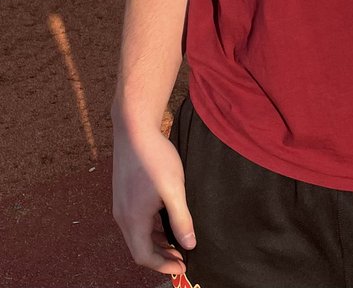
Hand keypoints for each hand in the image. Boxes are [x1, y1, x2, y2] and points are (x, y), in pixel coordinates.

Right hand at [112, 121, 196, 274]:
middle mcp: (122, 215)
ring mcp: (120, 204)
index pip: (144, 256)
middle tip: (182, 257)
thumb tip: (189, 244)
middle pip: (139, 248)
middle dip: (161, 256)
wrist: (133, 127)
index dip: (163, 266)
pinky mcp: (123, 193)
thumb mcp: (173, 189)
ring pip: (136, 234)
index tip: (182, 267)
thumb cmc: (154, 156)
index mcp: (133, 219)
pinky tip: (164, 218)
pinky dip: (149, 227)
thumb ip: (181, 219)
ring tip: (176, 240)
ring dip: (155, 241)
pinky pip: (135, 220)